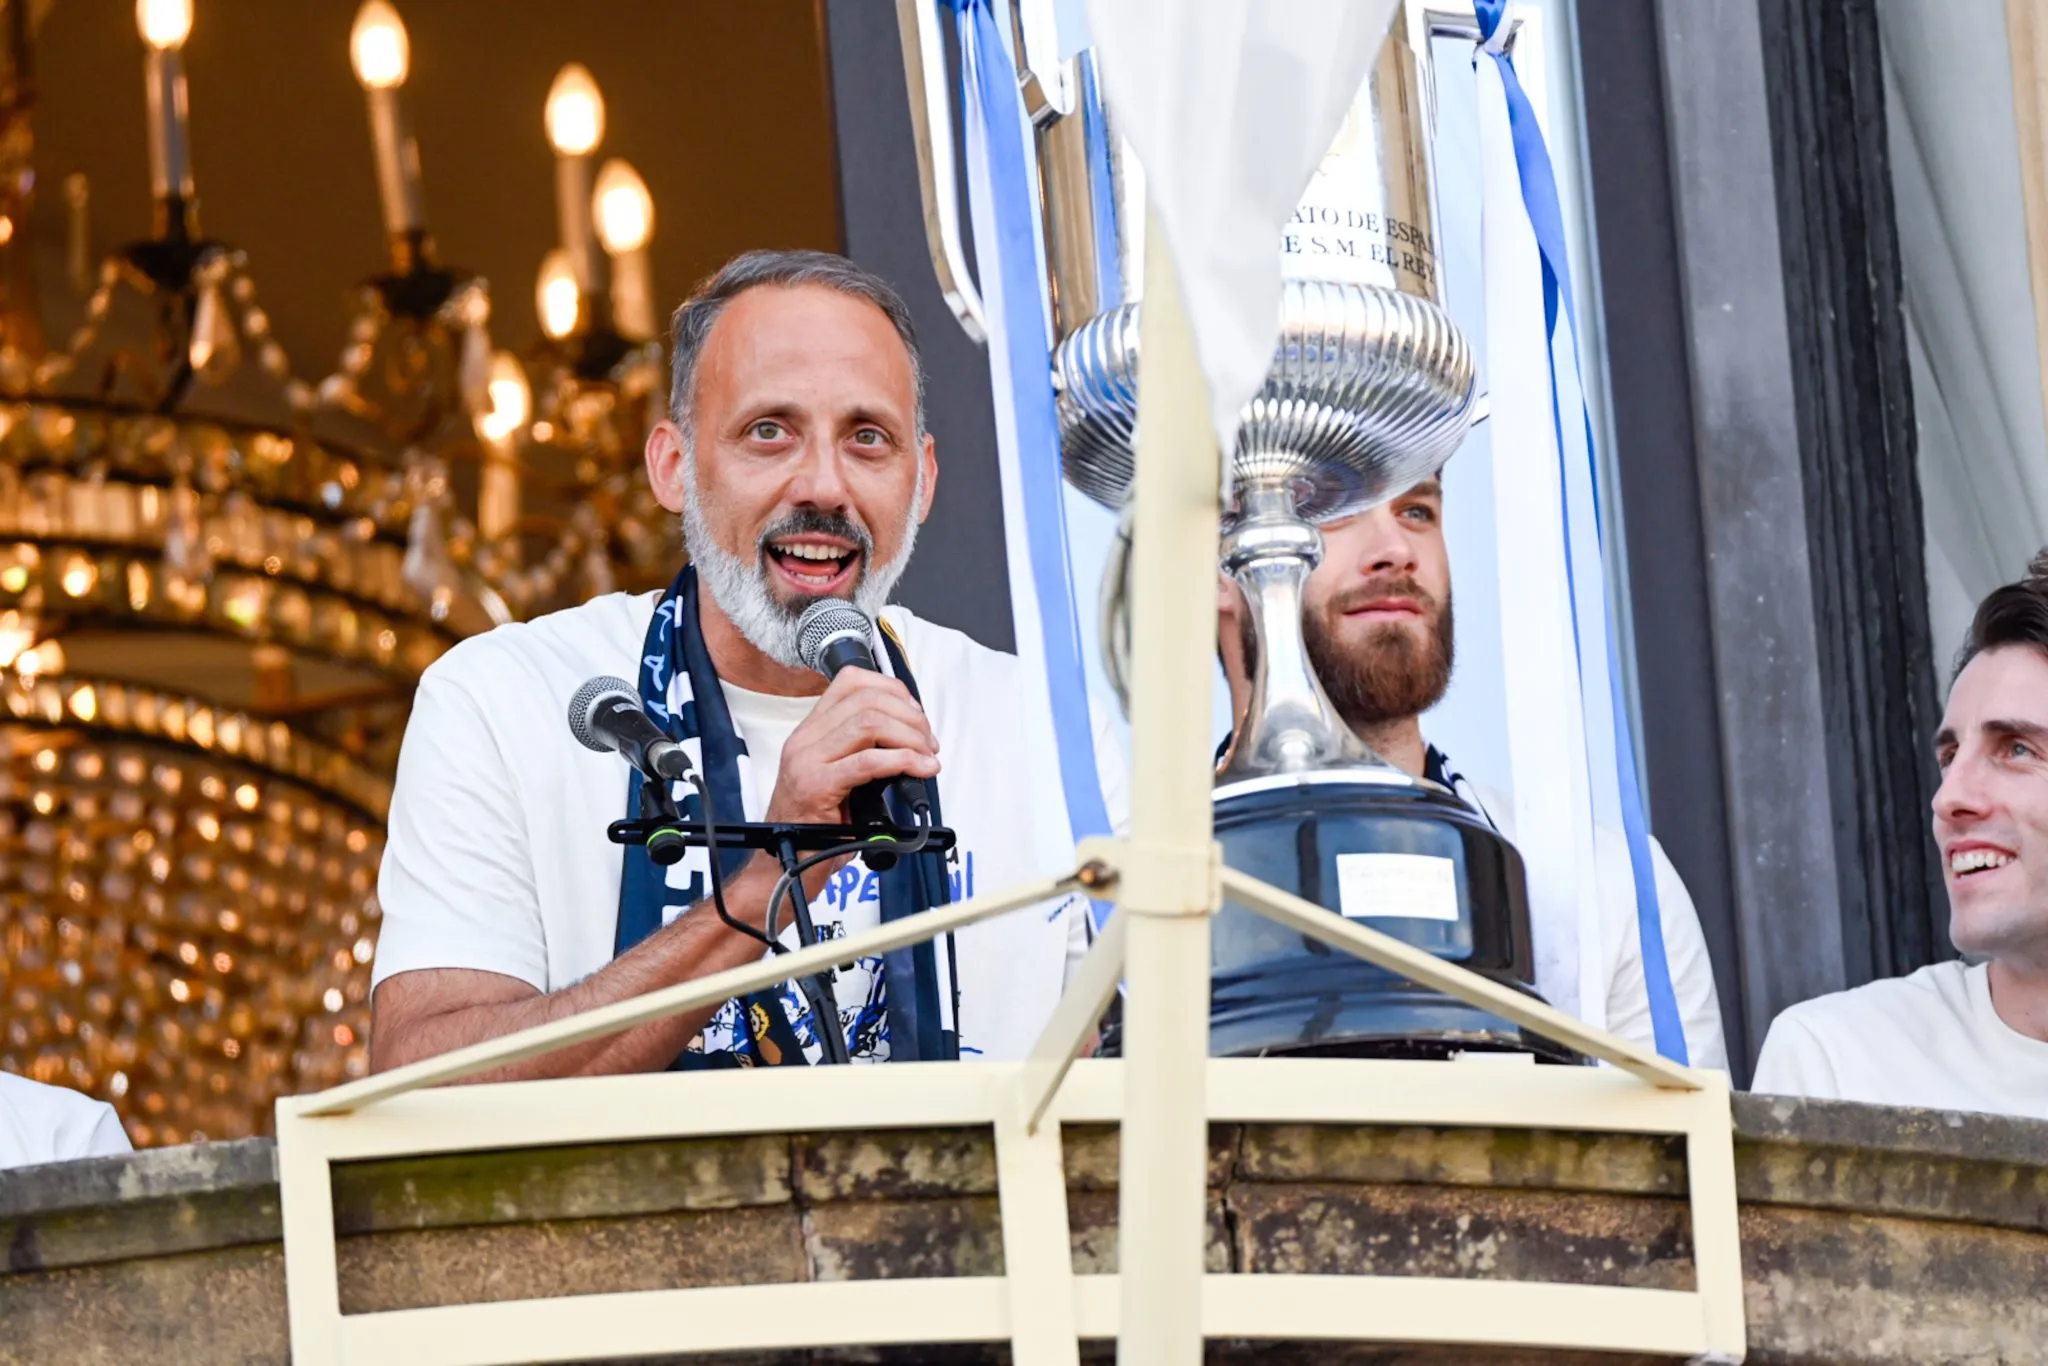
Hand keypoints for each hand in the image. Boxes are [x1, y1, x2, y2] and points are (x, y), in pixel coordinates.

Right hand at [764, 669, 938, 825]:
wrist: (789, 860)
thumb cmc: (817, 824)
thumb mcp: (840, 775)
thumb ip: (864, 749)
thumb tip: (911, 736)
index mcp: (811, 730)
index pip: (851, 681)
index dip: (892, 689)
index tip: (915, 713)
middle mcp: (805, 739)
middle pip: (867, 699)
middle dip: (910, 717)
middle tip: (928, 742)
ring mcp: (807, 760)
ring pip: (869, 723)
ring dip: (910, 738)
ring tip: (926, 757)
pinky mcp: (816, 786)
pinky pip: (868, 762)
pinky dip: (904, 761)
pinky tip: (919, 770)